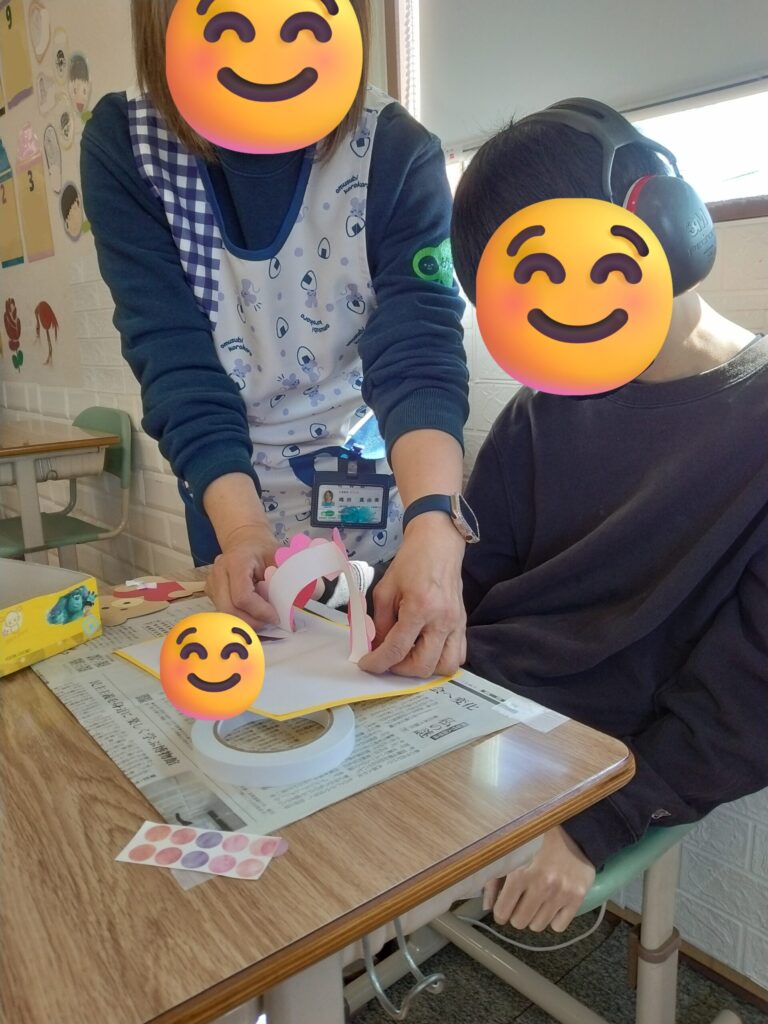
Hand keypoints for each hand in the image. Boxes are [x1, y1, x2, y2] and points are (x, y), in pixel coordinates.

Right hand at [205, 524, 279, 630]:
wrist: (244, 540)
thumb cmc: (263, 550)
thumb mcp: (278, 558)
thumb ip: (285, 577)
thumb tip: (299, 600)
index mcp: (236, 562)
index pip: (243, 597)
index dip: (259, 611)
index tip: (275, 616)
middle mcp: (219, 572)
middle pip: (229, 610)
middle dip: (251, 621)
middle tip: (269, 621)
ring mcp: (212, 583)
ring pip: (225, 614)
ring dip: (245, 620)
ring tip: (261, 616)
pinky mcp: (210, 592)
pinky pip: (223, 612)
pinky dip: (239, 617)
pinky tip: (251, 611)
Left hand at [358, 513, 465, 677]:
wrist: (438, 545)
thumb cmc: (410, 563)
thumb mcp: (385, 589)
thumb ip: (380, 622)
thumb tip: (378, 647)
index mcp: (419, 607)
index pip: (397, 648)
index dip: (378, 662)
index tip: (367, 664)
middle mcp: (442, 620)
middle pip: (423, 665)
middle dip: (400, 669)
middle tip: (388, 658)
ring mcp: (456, 623)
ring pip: (445, 666)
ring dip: (424, 668)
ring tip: (408, 655)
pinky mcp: (463, 624)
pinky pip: (458, 654)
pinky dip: (441, 660)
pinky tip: (426, 649)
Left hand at [483, 827, 595, 933]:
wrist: (573, 832)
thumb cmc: (536, 842)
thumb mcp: (511, 855)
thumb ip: (495, 879)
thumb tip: (488, 907)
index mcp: (521, 873)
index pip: (503, 911)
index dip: (500, 912)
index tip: (503, 908)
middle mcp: (542, 885)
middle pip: (520, 922)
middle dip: (516, 914)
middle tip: (520, 903)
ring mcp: (561, 893)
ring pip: (538, 926)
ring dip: (534, 917)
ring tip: (536, 901)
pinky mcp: (578, 897)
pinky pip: (558, 926)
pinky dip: (553, 919)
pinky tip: (551, 904)